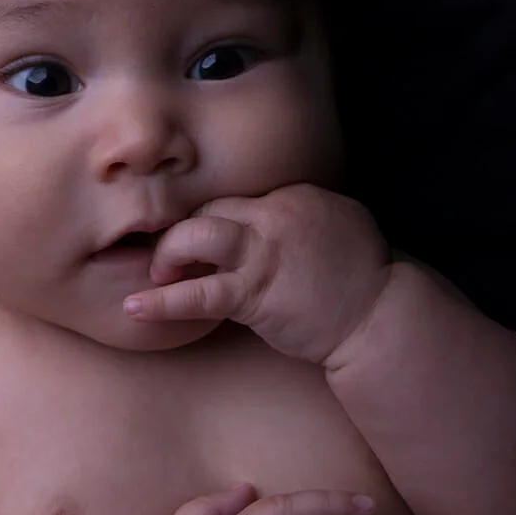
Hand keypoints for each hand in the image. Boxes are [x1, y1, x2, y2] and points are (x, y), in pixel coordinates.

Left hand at [124, 184, 391, 365]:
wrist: (380, 319)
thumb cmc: (358, 281)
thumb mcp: (336, 227)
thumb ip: (296, 217)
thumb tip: (262, 218)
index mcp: (294, 195)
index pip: (236, 199)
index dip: (213, 221)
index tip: (200, 242)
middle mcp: (276, 214)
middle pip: (208, 208)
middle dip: (182, 232)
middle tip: (171, 258)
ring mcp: (264, 251)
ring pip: (195, 234)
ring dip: (168, 253)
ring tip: (157, 273)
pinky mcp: (254, 292)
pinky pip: (198, 293)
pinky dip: (161, 301)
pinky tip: (135, 308)